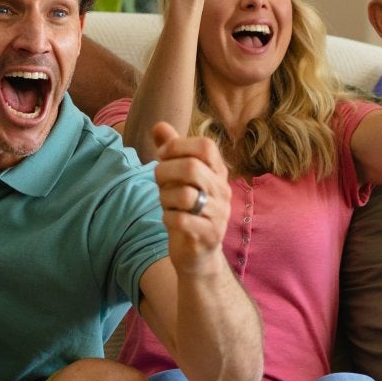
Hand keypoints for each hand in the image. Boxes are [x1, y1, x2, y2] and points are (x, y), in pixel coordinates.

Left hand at [150, 123, 230, 273]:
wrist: (198, 255)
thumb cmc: (187, 210)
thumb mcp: (178, 179)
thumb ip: (171, 151)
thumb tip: (159, 125)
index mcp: (218, 172)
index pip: (205, 146)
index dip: (178, 146)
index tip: (163, 157)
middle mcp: (222, 190)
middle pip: (192, 168)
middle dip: (165, 172)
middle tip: (159, 182)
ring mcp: (219, 214)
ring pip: (185, 195)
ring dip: (165, 198)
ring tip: (167, 204)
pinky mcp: (209, 235)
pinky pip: (182, 220)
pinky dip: (168, 218)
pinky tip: (170, 219)